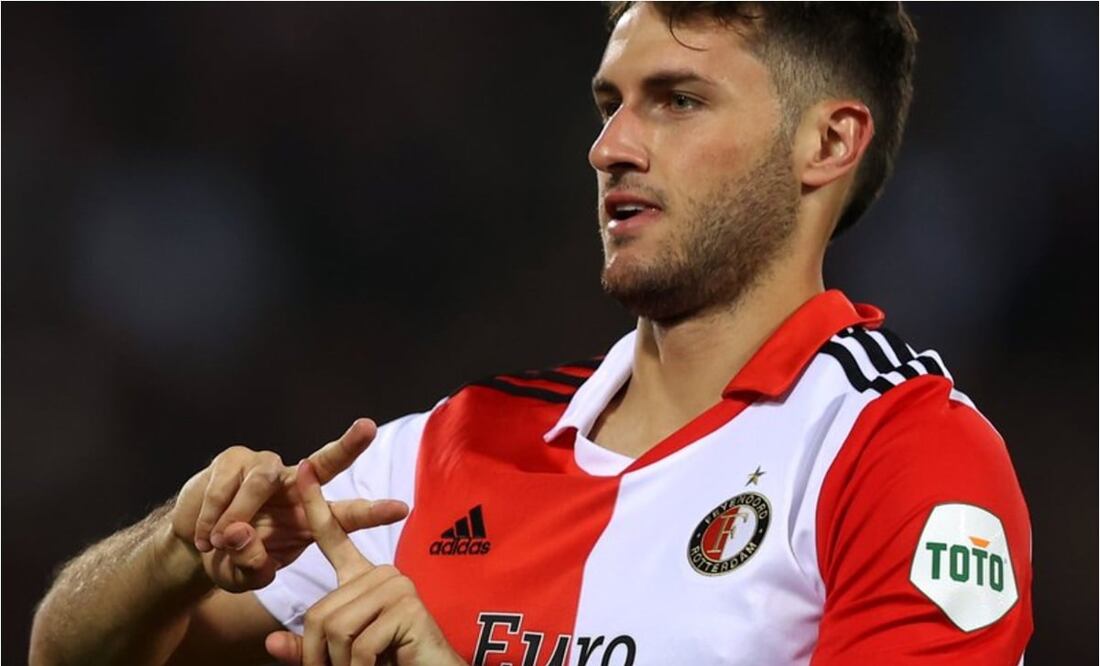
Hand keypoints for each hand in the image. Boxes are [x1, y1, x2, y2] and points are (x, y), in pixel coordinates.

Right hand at [169, 419, 408, 592]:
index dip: (373, 512)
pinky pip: (227, 483)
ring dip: (238, 514)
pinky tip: (202, 536)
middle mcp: (295, 487)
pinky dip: (211, 514)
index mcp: (308, 518)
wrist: (192, 542)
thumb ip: (249, 565)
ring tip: (217, 544)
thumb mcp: (241, 575)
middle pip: (326, 462)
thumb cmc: (231, 558)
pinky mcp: (234, 459)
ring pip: (263, 479)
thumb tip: (240, 535)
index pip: (346, 514)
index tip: (402, 510)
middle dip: (349, 445)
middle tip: (368, 428)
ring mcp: (265, 468)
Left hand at [264, 459, 464, 665]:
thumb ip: (307, 648)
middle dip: (319, 655)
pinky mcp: (405, 605)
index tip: (303, 468)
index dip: (315, 504)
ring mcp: (396, 586)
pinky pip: (358, 644)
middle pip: (320, 613)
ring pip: (335, 629)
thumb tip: (272, 644)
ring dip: (340, 665)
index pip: (333, 535)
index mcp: (364, 578)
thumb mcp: (340, 656)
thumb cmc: (390, 663)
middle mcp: (382, 573)